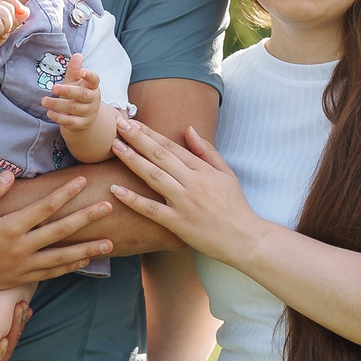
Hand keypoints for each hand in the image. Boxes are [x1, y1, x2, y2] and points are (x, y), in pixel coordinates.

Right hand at [0, 169, 114, 301]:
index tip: (82, 181)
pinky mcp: (20, 279)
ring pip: (62, 257)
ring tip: (109, 243)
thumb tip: (10, 174)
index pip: (44, 208)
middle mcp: (21, 249)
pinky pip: (51, 273)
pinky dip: (69, 267)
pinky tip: (84, 262)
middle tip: (108, 207)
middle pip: (61, 231)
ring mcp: (22, 267)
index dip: (65, 193)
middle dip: (86, 218)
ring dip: (87, 249)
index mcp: (8, 228)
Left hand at [41, 53, 103, 136]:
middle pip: (82, 94)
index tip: (82, 71)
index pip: (94, 80)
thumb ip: (74, 70)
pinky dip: (59, 117)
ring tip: (44, 100)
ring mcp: (89, 112)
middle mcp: (93, 99)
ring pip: (73, 108)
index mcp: (93, 86)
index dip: (89, 75)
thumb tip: (77, 55)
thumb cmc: (76, 94)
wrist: (81, 117)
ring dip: (57, 104)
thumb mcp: (74, 81)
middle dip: (67, 91)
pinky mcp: (82, 124)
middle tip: (53, 87)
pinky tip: (49, 112)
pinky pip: (70, 121)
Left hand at [107, 120, 265, 266]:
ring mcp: (184, 203)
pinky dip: (134, 199)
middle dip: (137, 139)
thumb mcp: (226, 173)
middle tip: (118, 125)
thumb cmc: (235, 206)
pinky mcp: (178, 223)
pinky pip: (152, 209)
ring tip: (115, 147)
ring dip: (132, 160)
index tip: (132, 122)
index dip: (150, 133)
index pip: (171, 146)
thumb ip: (206, 151)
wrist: (245, 238)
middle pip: (160, 156)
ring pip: (154, 177)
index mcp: (203, 170)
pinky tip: (116, 189)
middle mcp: (192, 183)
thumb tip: (189, 129)